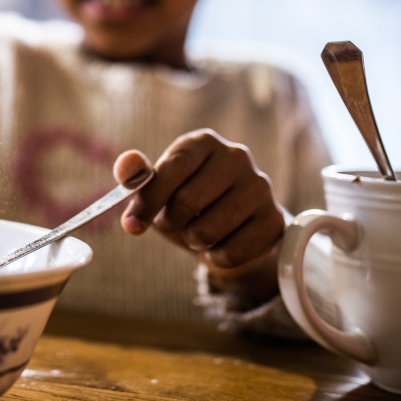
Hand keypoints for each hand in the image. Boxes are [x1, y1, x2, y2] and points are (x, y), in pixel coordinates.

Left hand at [117, 130, 287, 277]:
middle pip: (188, 201)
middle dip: (172, 222)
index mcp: (203, 142)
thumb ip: (137, 176)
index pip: (171, 168)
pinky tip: (219, 246)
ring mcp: (260, 186)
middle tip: (174, 224)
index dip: (148, 201)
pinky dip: (216, 258)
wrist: (230, 230)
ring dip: (193, 241)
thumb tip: (126, 166)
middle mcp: (236, 156)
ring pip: (209, 230)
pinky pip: (232, 252)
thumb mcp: (158, 190)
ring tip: (197, 233)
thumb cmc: (186, 204)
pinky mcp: (275, 220)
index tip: (132, 224)